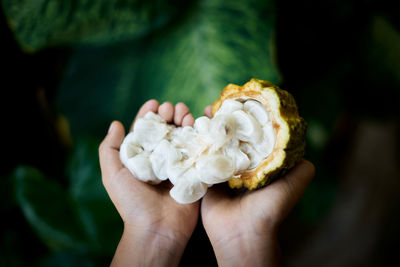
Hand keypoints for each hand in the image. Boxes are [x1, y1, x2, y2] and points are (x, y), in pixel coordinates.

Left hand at [99, 100, 195, 266]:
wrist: (157, 228)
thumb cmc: (131, 202)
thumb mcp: (112, 174)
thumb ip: (109, 149)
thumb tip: (115, 123)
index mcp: (142, 157)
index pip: (146, 130)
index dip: (149, 114)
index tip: (154, 102)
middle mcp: (161, 158)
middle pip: (167, 129)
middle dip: (169, 114)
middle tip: (171, 109)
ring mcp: (179, 163)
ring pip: (183, 135)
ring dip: (184, 119)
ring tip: (183, 113)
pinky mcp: (195, 170)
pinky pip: (198, 148)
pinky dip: (199, 133)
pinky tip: (196, 123)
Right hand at [201, 105, 314, 266]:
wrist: (243, 233)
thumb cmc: (270, 209)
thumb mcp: (293, 184)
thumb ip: (301, 167)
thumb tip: (302, 145)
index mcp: (258, 166)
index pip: (253, 138)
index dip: (248, 121)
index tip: (243, 105)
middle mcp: (240, 168)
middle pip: (231, 139)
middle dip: (226, 122)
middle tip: (220, 105)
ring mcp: (221, 174)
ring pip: (214, 146)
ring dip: (210, 129)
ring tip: (207, 112)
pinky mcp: (205, 181)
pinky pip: (199, 160)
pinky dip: (196, 145)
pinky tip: (193, 129)